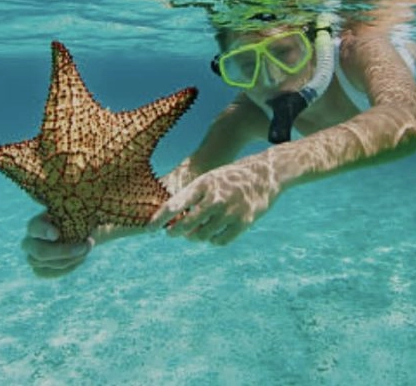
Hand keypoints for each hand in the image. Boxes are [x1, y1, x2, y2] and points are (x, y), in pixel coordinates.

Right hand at [20, 212, 91, 277]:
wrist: (79, 234)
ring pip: (48, 264)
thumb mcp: (79, 216)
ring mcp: (33, 257)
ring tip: (86, 249)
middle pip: (39, 252)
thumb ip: (78, 217)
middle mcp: (30, 241)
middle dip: (64, 252)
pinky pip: (51, 273)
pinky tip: (80, 258)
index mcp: (37, 223)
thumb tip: (89, 222)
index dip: (44, 231)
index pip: (35, 227)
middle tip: (85, 246)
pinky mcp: (40, 269)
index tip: (57, 234)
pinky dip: (68, 267)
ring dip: (71, 259)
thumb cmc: (78, 221)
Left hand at [152, 161, 279, 245]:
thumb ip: (192, 196)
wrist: (266, 174)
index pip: (175, 204)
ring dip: (194, 236)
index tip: (149, 228)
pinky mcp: (243, 223)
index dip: (159, 218)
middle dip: (175, 231)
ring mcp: (230, 212)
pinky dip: (212, 240)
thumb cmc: (231, 177)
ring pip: (201, 235)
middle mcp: (215, 198)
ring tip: (193, 232)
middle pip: (186, 225)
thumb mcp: (209, 179)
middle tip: (171, 233)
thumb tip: (171, 218)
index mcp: (204, 184)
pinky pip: (219, 241)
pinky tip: (211, 234)